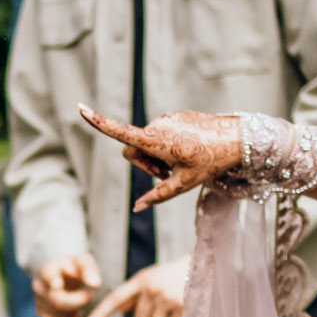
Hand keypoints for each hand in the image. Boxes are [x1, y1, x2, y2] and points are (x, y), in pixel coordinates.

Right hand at [30, 254, 100, 316]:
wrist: (64, 274)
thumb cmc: (74, 267)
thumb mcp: (83, 262)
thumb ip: (89, 270)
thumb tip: (95, 283)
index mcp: (47, 270)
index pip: (47, 275)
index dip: (51, 280)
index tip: (58, 284)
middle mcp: (39, 286)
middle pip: (56, 300)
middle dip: (77, 301)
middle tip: (90, 295)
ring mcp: (38, 301)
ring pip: (57, 315)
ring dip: (74, 312)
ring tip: (83, 301)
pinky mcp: (42, 314)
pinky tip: (77, 314)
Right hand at [76, 107, 239, 211]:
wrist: (236, 139)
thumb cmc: (209, 164)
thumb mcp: (182, 185)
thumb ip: (156, 196)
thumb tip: (137, 207)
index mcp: (155, 140)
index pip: (120, 132)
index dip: (98, 122)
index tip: (80, 109)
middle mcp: (157, 125)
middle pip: (133, 148)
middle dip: (144, 163)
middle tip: (166, 175)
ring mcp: (166, 118)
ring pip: (148, 141)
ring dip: (157, 155)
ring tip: (181, 164)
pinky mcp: (175, 116)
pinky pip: (161, 133)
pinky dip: (167, 145)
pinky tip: (188, 151)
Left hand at [85, 254, 187, 316]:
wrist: (201, 267)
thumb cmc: (171, 276)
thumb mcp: (151, 279)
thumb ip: (136, 294)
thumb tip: (120, 310)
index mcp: (141, 280)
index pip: (116, 299)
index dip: (102, 313)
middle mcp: (151, 289)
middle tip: (157, 312)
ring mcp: (166, 298)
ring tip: (171, 309)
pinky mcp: (181, 307)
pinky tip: (180, 312)